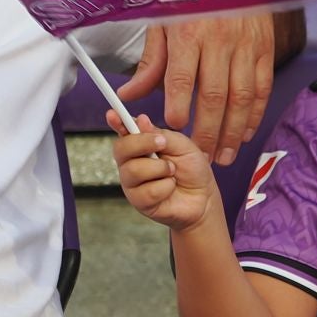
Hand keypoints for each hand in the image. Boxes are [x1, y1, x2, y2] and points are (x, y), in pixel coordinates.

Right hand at [110, 111, 218, 231]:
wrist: (204, 198)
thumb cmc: (193, 170)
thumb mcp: (182, 146)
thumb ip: (161, 134)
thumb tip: (140, 120)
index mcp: (141, 145)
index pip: (123, 131)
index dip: (116, 122)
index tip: (112, 113)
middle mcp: (131, 162)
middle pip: (120, 149)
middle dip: (142, 143)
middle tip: (162, 143)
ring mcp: (133, 183)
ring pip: (133, 170)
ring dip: (159, 168)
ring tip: (172, 172)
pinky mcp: (139, 202)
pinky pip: (146, 192)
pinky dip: (165, 187)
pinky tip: (170, 188)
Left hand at [118, 13, 276, 167]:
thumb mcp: (163, 22)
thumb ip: (151, 63)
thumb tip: (129, 96)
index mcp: (189, 32)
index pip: (182, 76)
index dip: (178, 105)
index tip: (172, 127)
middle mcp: (220, 41)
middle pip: (215, 95)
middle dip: (207, 131)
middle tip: (199, 155)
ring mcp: (247, 46)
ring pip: (242, 97)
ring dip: (232, 131)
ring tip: (223, 155)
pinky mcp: (265, 50)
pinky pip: (262, 88)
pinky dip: (254, 115)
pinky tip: (243, 133)